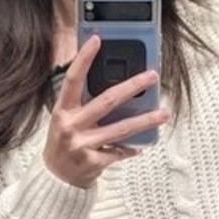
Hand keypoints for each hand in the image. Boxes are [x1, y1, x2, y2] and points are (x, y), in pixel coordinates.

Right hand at [43, 33, 169, 188]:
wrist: (55, 179)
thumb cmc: (63, 144)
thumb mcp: (65, 120)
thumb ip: (82, 104)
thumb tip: (114, 87)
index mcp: (62, 110)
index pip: (73, 79)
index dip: (84, 58)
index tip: (97, 40)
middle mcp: (71, 125)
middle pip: (107, 101)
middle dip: (133, 86)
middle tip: (152, 76)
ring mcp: (82, 145)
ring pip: (121, 128)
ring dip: (146, 120)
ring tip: (163, 113)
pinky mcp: (93, 162)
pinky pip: (119, 152)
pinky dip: (130, 149)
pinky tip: (140, 146)